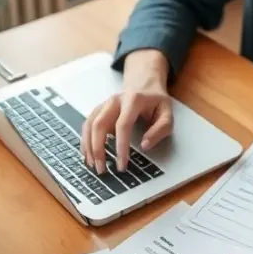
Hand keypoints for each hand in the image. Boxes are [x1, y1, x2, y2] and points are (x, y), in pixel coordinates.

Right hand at [80, 50, 172, 173]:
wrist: (145, 84)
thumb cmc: (156, 102)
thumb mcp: (167, 114)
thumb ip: (160, 129)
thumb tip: (145, 145)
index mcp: (133, 100)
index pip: (123, 125)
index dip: (121, 146)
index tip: (121, 165)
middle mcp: (115, 100)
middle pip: (99, 124)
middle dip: (98, 149)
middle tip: (101, 169)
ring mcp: (105, 104)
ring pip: (89, 124)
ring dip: (88, 146)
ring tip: (92, 164)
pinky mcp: (99, 109)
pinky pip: (87, 124)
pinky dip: (85, 140)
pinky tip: (87, 154)